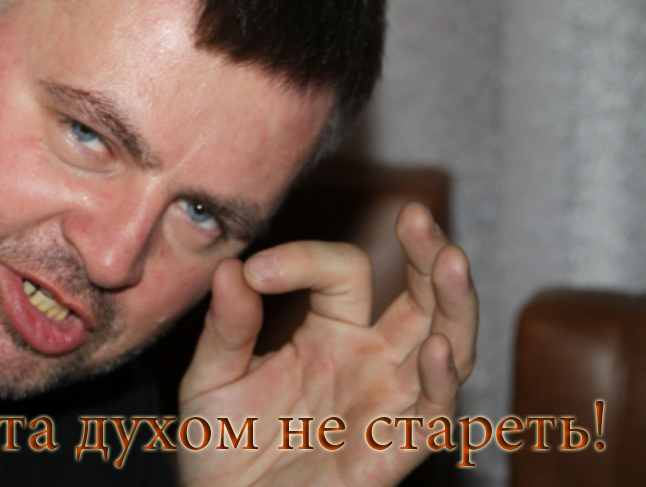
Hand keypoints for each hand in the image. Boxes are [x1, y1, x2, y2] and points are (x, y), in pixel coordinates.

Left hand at [177, 202, 477, 486]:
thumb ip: (228, 326)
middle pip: (419, 298)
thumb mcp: (213, 377)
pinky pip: (432, 415)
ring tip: (450, 259)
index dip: (303, 261)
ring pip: (444, 345)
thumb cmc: (221, 443)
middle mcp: (369, 360)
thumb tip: (232, 266)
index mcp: (329, 331)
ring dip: (453, 304)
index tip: (254, 273)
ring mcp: (385, 402)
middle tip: (418, 217)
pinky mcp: (392, 449)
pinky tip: (435, 348)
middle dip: (428, 254)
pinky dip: (440, 382)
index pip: (342, 273)